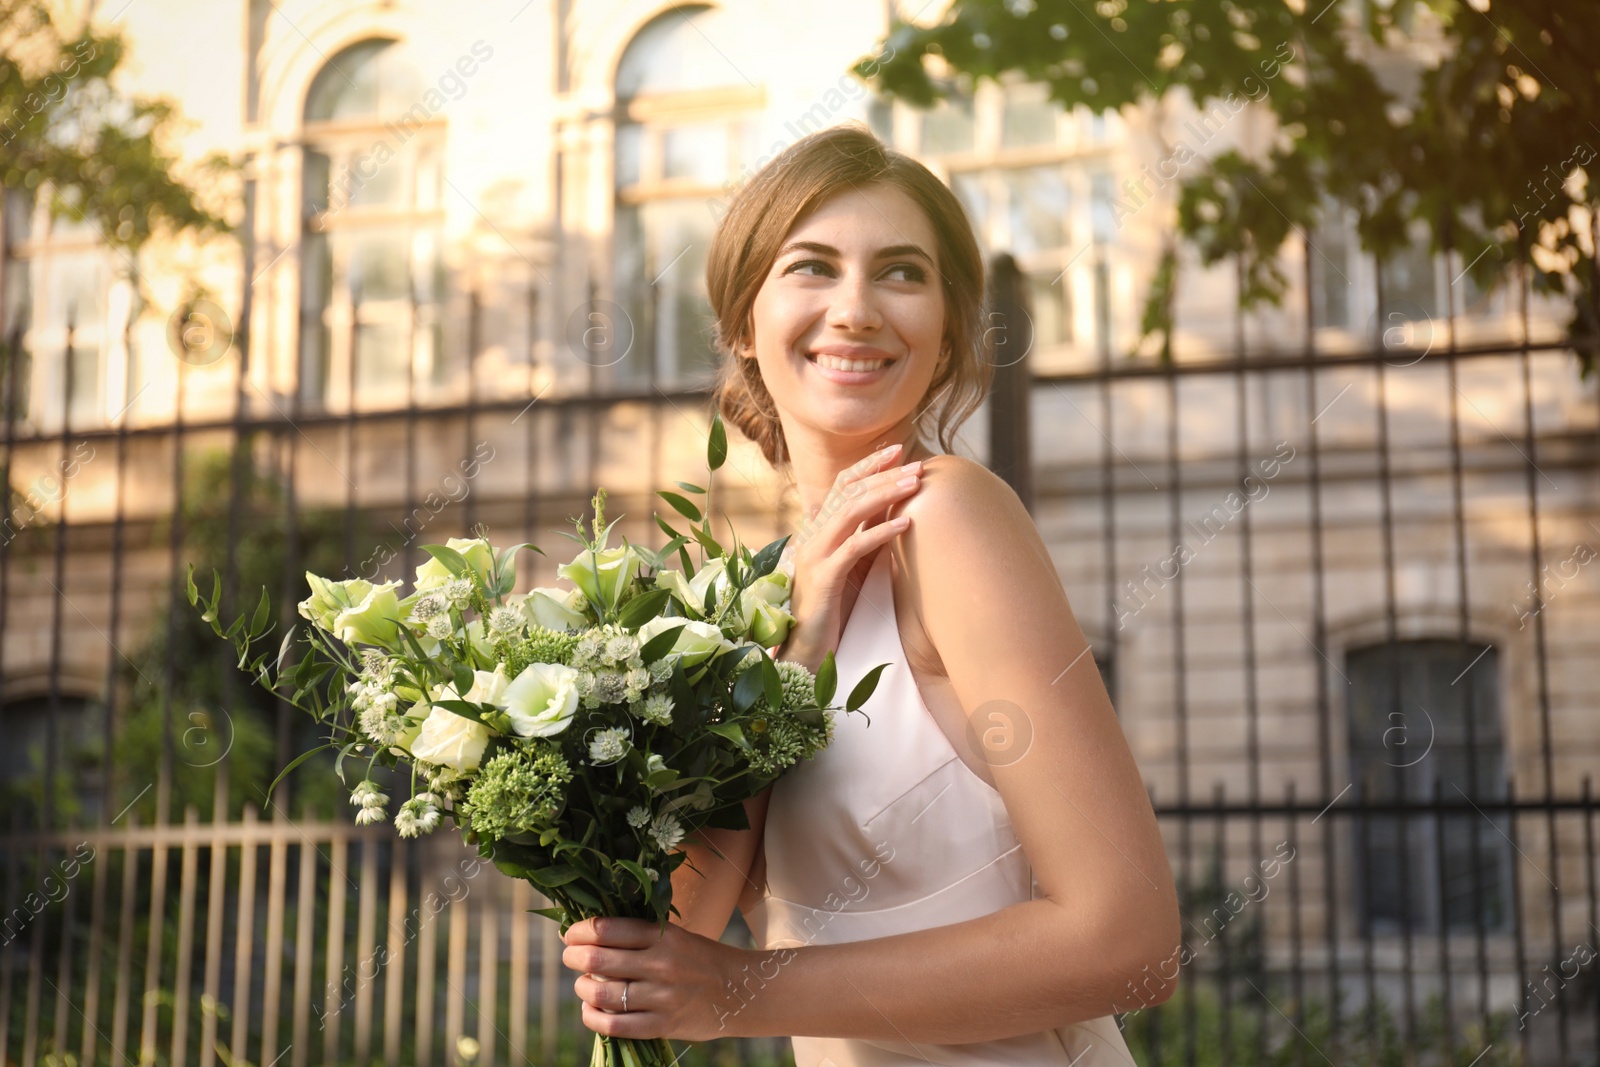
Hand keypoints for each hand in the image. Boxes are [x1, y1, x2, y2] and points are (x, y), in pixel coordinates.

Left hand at [561, 916, 747, 1041]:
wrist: (740, 991)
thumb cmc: (699, 958)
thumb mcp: (674, 935)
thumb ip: (637, 935)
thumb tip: (587, 934)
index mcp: (663, 935)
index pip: (606, 929)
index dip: (579, 932)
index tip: (570, 935)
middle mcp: (661, 964)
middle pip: (597, 960)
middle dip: (573, 957)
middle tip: (570, 957)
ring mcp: (662, 997)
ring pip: (601, 993)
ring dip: (581, 988)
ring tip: (582, 984)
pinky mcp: (663, 1025)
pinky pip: (614, 1026)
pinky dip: (593, 1017)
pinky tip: (590, 1009)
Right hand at [777, 443, 923, 672]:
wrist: (803, 647)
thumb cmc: (830, 609)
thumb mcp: (848, 566)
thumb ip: (861, 539)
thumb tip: (891, 516)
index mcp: (817, 530)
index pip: (841, 484)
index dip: (868, 465)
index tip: (898, 451)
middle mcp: (812, 536)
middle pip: (849, 492)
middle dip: (884, 474)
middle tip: (917, 465)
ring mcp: (816, 555)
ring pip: (851, 511)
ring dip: (886, 494)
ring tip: (915, 484)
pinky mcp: (825, 577)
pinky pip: (855, 547)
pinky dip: (882, 531)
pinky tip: (906, 523)